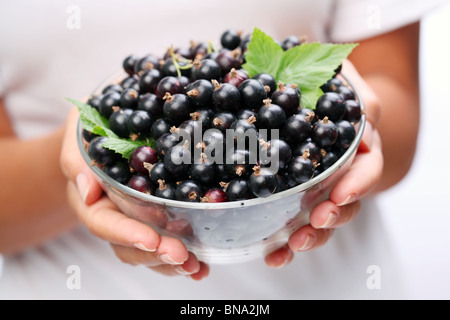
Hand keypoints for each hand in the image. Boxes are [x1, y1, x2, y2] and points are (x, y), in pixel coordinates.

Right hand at [60, 106, 208, 279]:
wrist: (105, 132)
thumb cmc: (90, 131)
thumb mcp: (78, 133)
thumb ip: (77, 159)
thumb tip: (88, 190)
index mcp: (92, 199)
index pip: (104, 223)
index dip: (126, 234)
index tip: (151, 240)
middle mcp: (113, 216)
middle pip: (129, 246)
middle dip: (155, 253)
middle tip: (181, 255)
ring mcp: (134, 222)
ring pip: (149, 251)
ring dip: (171, 263)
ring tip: (195, 266)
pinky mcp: (155, 220)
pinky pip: (166, 243)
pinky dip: (185, 258)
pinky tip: (203, 267)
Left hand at [264, 60, 382, 266]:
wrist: (315, 99)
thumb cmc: (331, 85)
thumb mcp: (341, 75)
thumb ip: (345, 83)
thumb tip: (332, 83)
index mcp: (358, 146)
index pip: (367, 168)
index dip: (357, 183)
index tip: (340, 195)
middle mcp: (342, 172)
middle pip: (346, 202)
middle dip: (332, 217)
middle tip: (315, 222)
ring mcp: (320, 188)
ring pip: (321, 219)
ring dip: (309, 235)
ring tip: (290, 245)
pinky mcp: (297, 197)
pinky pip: (295, 222)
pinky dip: (283, 240)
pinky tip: (270, 252)